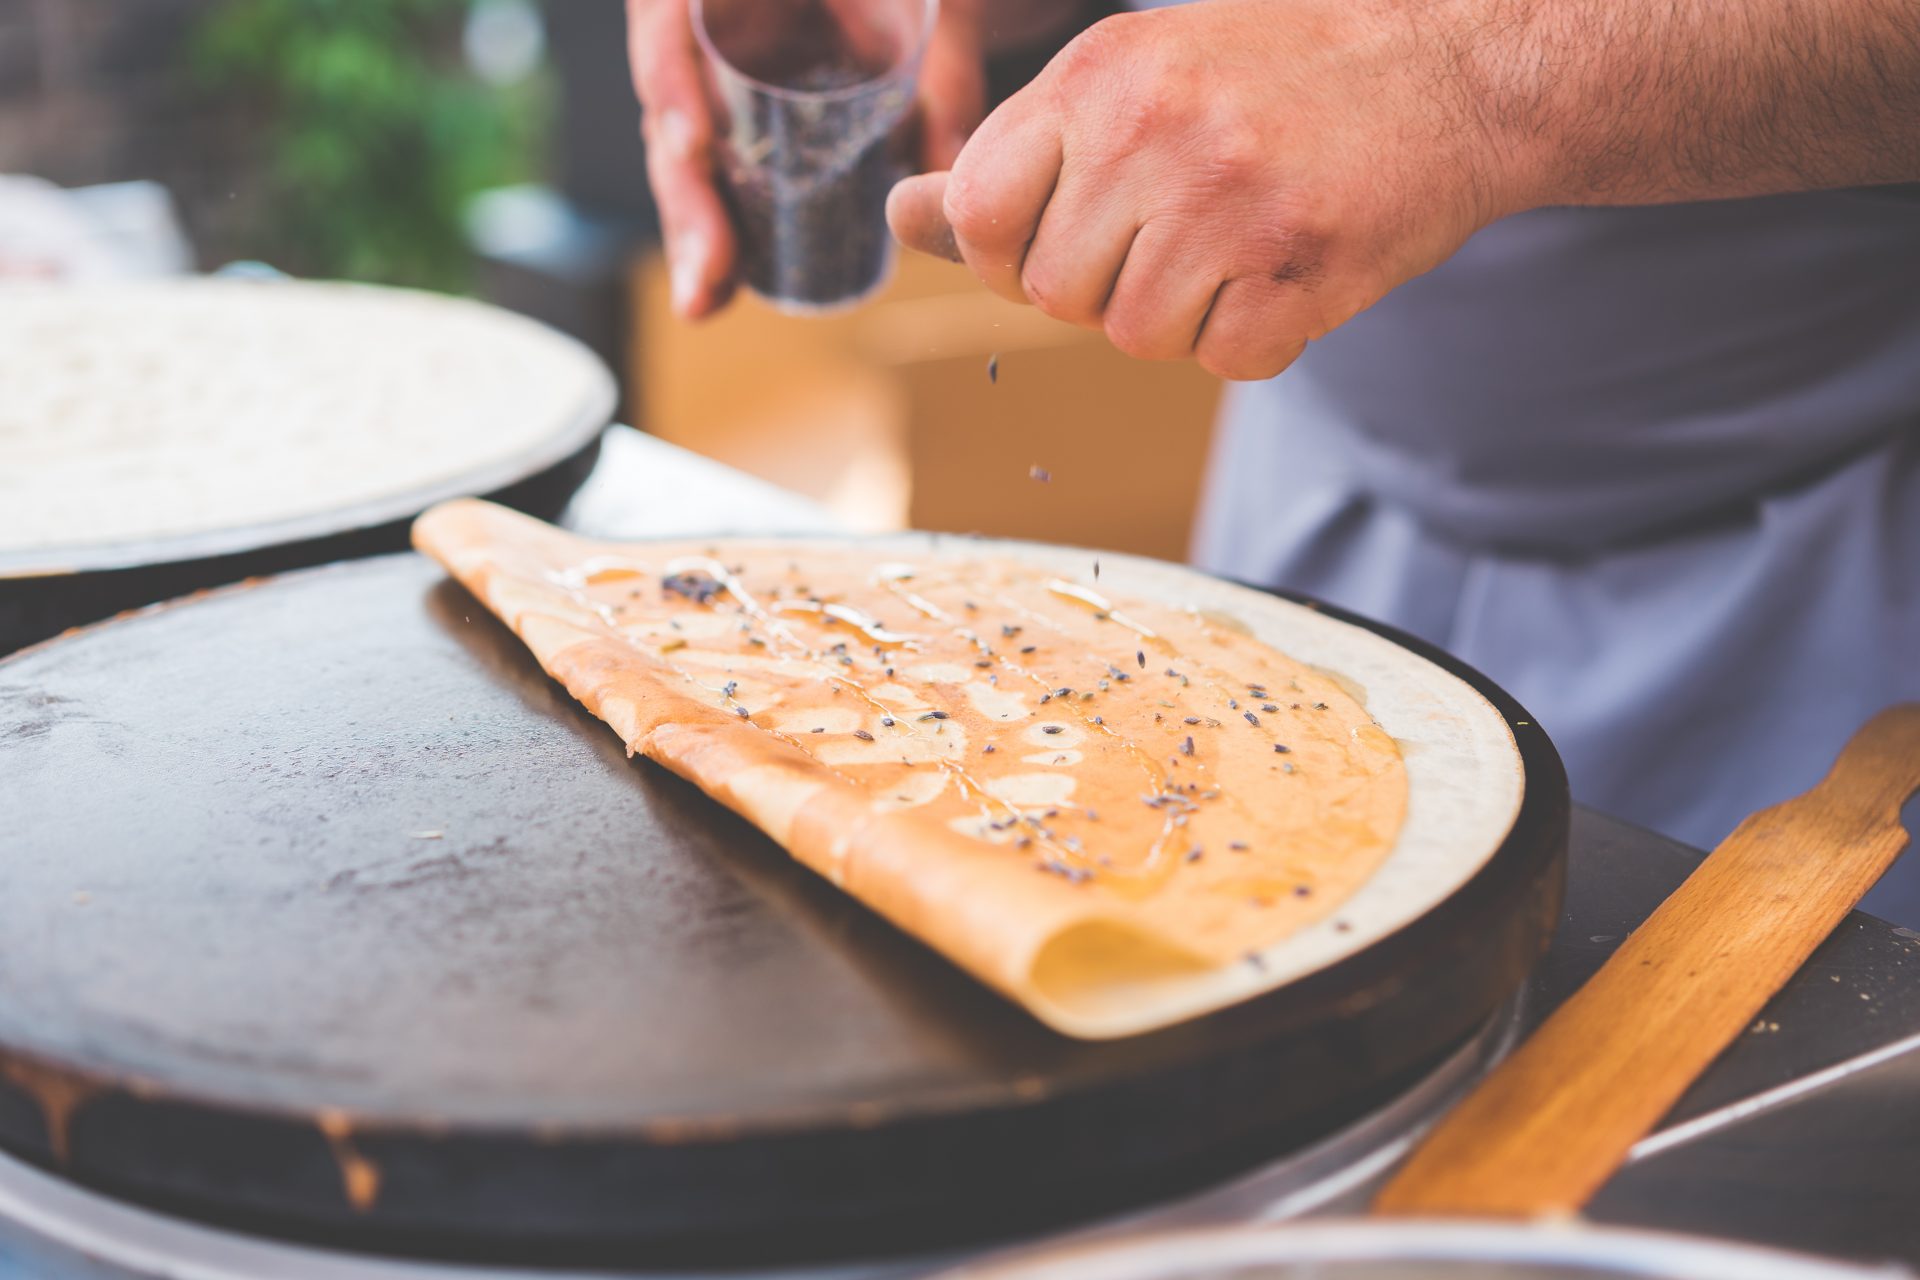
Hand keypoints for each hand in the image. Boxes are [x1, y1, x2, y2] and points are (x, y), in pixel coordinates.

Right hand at [626, 0, 987, 319]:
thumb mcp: (934, 9)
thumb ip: (945, 73)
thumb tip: (954, 171)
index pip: (667, 16)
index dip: (668, 78)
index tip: (693, 148)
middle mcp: (705, 24)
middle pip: (668, 107)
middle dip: (687, 195)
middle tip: (711, 268)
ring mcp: (712, 80)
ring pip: (680, 155)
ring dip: (692, 232)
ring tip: (703, 301)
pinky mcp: (732, 124)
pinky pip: (711, 178)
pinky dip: (714, 235)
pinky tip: (711, 299)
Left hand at [886, 0, 1518, 379]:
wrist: (1458, 69)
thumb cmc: (1278, 76)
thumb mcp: (1136, 77)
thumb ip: (1020, 155)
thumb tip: (903, 218)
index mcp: (1101, 76)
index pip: (980, 212)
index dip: (1006, 253)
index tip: (1062, 237)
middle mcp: (1156, 133)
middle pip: (1054, 293)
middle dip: (1104, 286)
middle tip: (1175, 232)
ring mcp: (1232, 203)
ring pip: (1136, 338)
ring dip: (1182, 316)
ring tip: (1236, 244)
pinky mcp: (1303, 269)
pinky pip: (1225, 360)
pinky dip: (1254, 336)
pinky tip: (1288, 269)